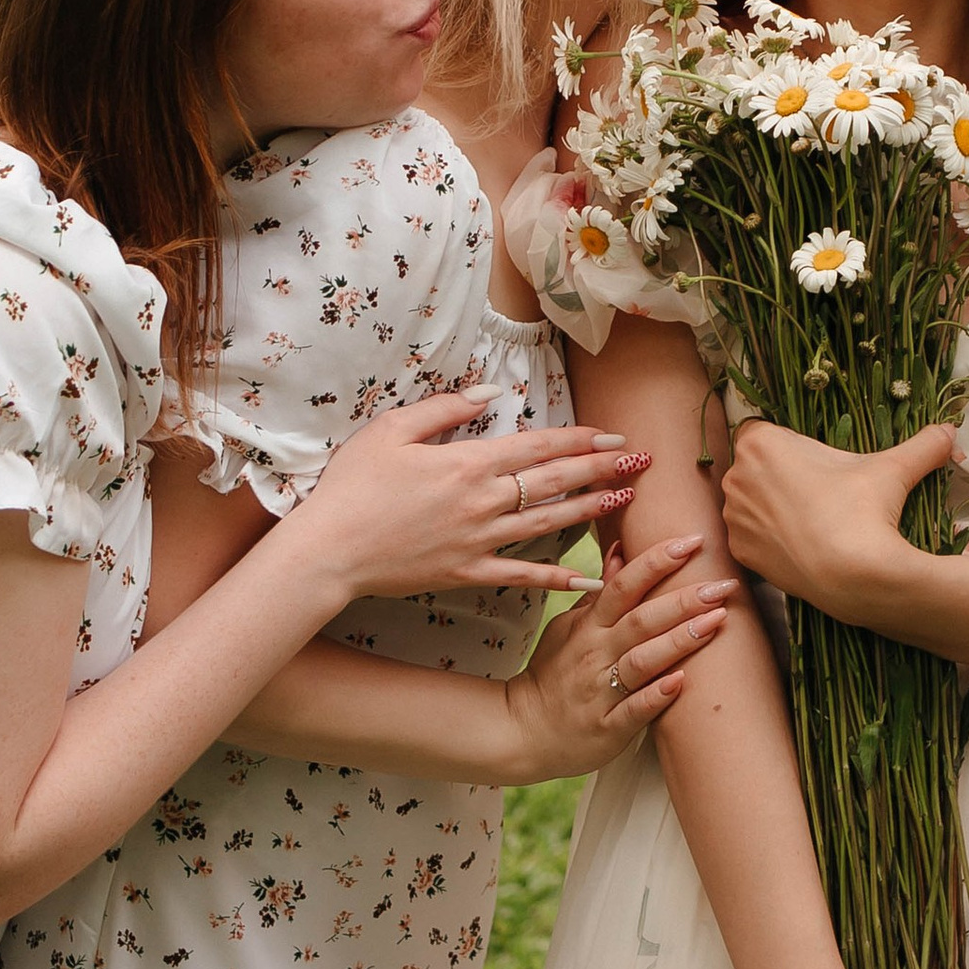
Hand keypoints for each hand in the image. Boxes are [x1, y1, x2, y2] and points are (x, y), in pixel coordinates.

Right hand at [297, 392, 650, 602]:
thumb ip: (446, 409)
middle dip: (601, 469)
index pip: (539, 446)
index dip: (580, 439)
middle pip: (555, 481)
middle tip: (638, 461)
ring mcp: (479, 541)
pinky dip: (558, 578)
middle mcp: (483, 502)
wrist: (330, 550)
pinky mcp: (468, 573)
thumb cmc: (354, 485)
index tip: (611, 434)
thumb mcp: (392, 430)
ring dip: (591, 510)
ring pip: (549, 524)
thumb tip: (490, 390)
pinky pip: (522, 575)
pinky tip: (589, 578)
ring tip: (625, 500)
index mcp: (468, 463)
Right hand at [498, 535, 735, 779]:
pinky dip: (658, 696)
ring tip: (717, 621)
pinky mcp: (608, 728)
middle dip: (683, 599)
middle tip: (723, 583)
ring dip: (679, 640)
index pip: (623, 586)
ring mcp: (601, 692)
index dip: (656, 561)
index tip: (691, 541)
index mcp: (589, 627)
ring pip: (642, 661)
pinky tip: (683, 681)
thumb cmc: (554, 675)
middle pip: (640, 620)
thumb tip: (621, 550)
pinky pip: (634, 711)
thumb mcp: (570, 627)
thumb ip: (600, 593)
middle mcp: (595, 655)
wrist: (524, 731)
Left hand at [721, 419, 956, 617]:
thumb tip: (950, 431)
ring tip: (815, 520)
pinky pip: (752, 534)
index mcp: (761, 443)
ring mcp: (734, 517)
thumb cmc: (863, 511)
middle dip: (783, 474)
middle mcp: (736, 476)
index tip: (818, 461)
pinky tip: (802, 543)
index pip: (765, 430)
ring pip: (752, 500)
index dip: (792, 444)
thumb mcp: (893, 469)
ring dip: (774, 505)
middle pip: (758, 465)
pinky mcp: (739, 551)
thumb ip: (921, 444)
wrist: (852, 578)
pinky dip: (771, 537)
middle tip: (824, 492)